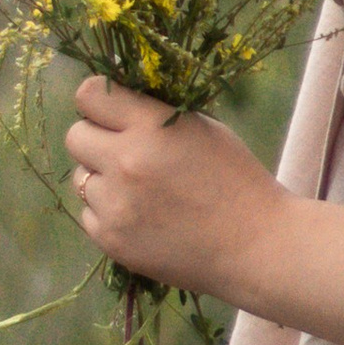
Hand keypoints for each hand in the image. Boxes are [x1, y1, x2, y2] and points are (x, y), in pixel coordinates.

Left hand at [62, 78, 343, 344]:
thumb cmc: (247, 183)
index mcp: (158, 129)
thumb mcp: (210, 135)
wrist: (266, 254)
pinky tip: (146, 214)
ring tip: (145, 184)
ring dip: (101, 173)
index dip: (102, 94)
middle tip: (130, 141)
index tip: (119, 100)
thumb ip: (161, 117)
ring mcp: (119, 207)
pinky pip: (88, 211)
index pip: (92, 90)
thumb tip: (112, 91)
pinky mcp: (117, 241)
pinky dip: (108, 209)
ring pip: (79, 172)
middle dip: (98, 132)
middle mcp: (130, 163)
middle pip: (77, 128)